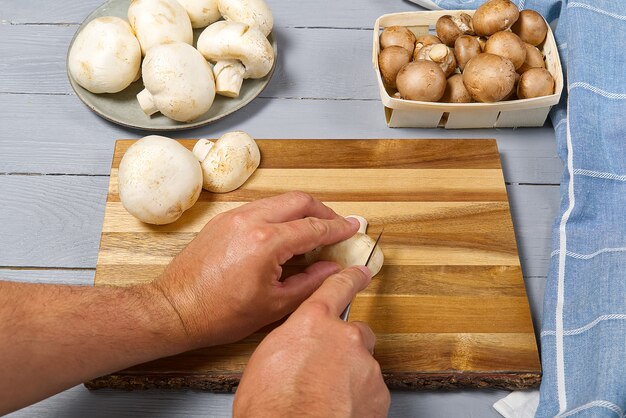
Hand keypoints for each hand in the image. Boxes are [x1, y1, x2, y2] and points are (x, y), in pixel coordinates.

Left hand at [150, 191, 359, 348]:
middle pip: (299, 200)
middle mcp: (250, 220)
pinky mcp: (222, 220)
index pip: (313, 227)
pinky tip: (284, 234)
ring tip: (312, 231)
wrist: (175, 309)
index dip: (338, 228)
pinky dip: (279, 215)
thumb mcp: (274, 305)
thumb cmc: (220, 313)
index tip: (353, 228)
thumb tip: (333, 269)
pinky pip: (260, 208)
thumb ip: (311, 283)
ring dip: (300, 211)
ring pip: (278, 201)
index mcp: (266, 242)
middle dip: (322, 211)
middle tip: (336, 226)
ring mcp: (233, 216)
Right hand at [233, 266, 390, 417]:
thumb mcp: (266, 359)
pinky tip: (337, 408)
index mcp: (312, 323)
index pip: (337, 288)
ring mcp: (365, 365)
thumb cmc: (270, 406)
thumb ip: (291, 340)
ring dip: (349, 375)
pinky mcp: (378, 393)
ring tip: (325, 395)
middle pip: (355, 332)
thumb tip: (298, 346)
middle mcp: (344, 337)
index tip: (361, 272)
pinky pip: (370, 389)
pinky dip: (358, 398)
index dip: (351, 278)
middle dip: (344, 347)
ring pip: (363, 364)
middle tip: (324, 368)